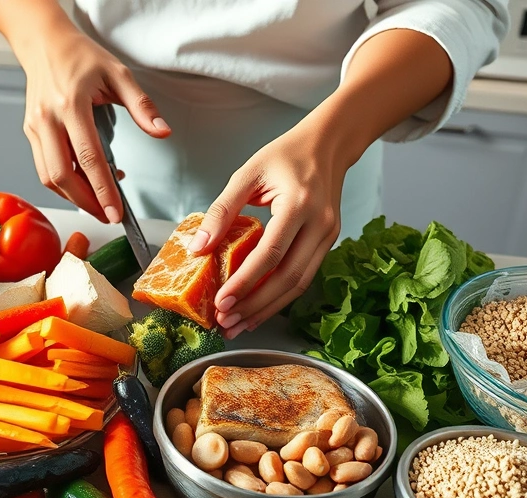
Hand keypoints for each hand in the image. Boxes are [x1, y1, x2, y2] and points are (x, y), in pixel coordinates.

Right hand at [14, 28, 169, 222]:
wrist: (44, 42)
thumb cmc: (81, 56)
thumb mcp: (118, 74)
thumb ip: (142, 106)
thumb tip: (162, 132)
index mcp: (71, 104)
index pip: (88, 157)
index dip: (103, 189)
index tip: (115, 211)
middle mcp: (48, 119)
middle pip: (63, 175)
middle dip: (86, 203)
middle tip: (108, 216)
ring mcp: (35, 127)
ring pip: (49, 177)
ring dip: (73, 197)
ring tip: (98, 204)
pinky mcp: (30, 132)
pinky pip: (43, 168)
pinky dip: (63, 183)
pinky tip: (83, 184)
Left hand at [189, 122, 348, 338]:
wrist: (328, 145)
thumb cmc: (286, 155)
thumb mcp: (247, 174)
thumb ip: (221, 211)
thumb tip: (198, 248)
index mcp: (299, 203)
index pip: (271, 253)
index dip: (246, 282)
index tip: (222, 301)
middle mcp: (319, 224)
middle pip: (288, 278)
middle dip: (256, 305)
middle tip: (227, 322)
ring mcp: (328, 236)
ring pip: (299, 284)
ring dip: (268, 308)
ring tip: (239, 324)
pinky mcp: (328, 243)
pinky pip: (304, 276)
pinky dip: (280, 296)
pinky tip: (259, 307)